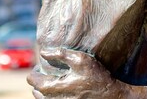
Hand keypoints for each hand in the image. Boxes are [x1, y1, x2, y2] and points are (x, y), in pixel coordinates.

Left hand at [27, 47, 145, 98]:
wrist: (112, 97)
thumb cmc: (97, 77)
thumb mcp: (81, 60)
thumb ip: (60, 54)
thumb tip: (43, 52)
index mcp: (54, 87)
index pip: (34, 81)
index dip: (34, 72)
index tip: (39, 66)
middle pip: (37, 92)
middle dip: (38, 82)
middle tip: (44, 73)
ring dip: (44, 91)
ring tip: (51, 82)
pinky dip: (51, 98)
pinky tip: (59, 91)